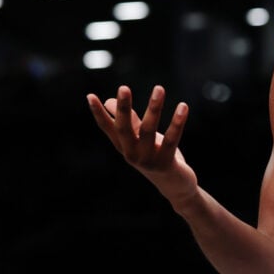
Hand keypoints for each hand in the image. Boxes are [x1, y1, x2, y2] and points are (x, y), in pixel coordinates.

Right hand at [87, 85, 197, 202]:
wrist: (174, 186)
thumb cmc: (156, 156)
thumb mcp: (140, 138)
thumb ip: (129, 120)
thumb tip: (109, 100)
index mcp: (124, 147)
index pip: (108, 128)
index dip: (99, 114)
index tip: (90, 96)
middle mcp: (132, 154)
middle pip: (125, 129)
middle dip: (123, 108)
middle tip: (123, 87)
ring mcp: (148, 160)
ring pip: (149, 131)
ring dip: (154, 108)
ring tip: (159, 88)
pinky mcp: (166, 163)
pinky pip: (172, 139)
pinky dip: (177, 122)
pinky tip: (183, 106)